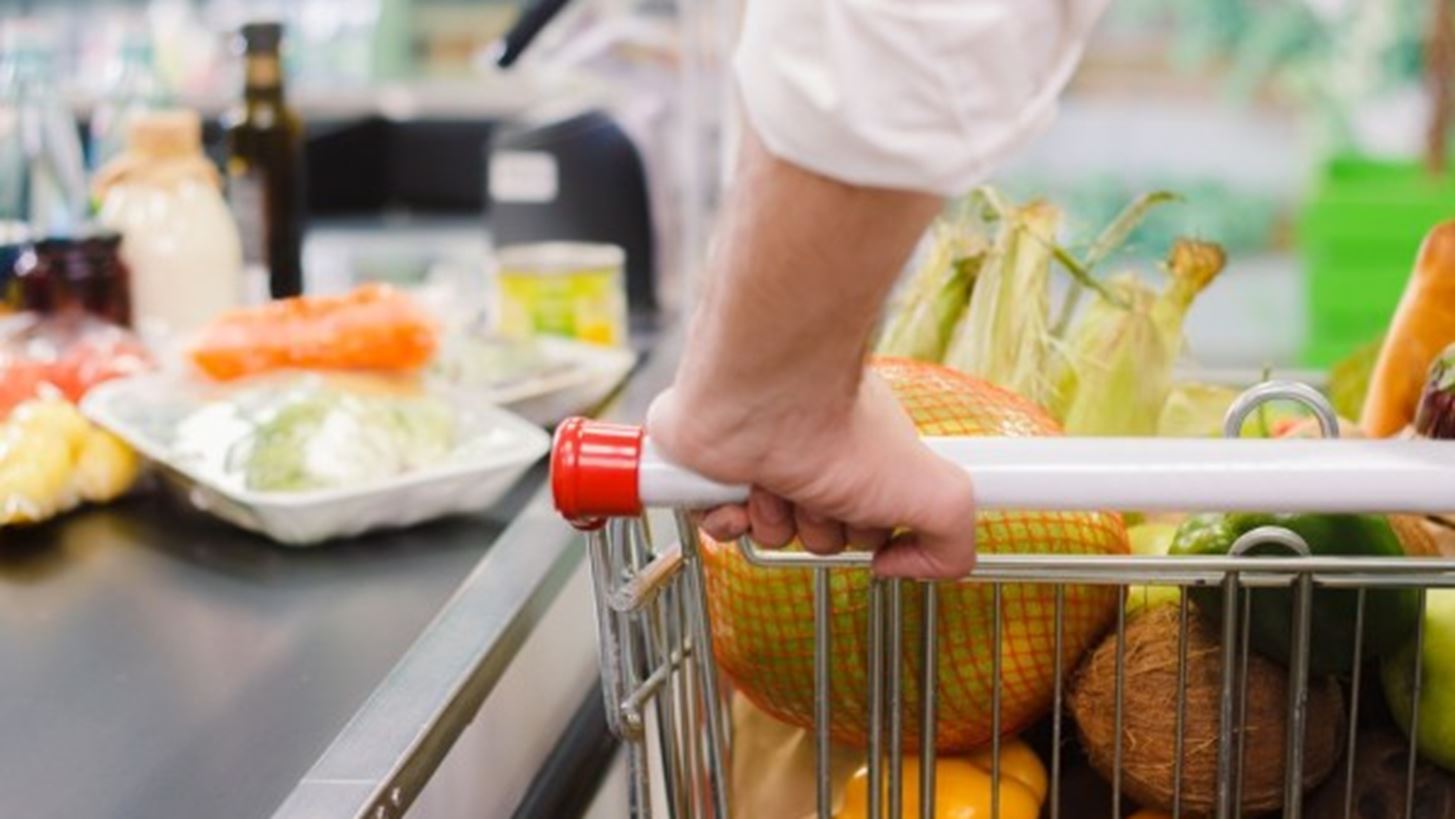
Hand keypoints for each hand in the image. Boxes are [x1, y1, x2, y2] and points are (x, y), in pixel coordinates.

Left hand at [647, 370, 977, 578]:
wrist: (769, 398)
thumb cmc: (843, 428)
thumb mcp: (940, 497)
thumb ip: (951, 545)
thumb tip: (899, 567)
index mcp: (865, 456)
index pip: (868, 527)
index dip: (868, 532)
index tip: (868, 514)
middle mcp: (814, 456)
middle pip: (820, 537)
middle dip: (821, 528)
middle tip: (822, 493)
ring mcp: (761, 461)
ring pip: (770, 535)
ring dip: (775, 520)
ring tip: (778, 481)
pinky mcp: (712, 468)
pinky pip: (718, 526)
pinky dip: (728, 520)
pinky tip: (740, 492)